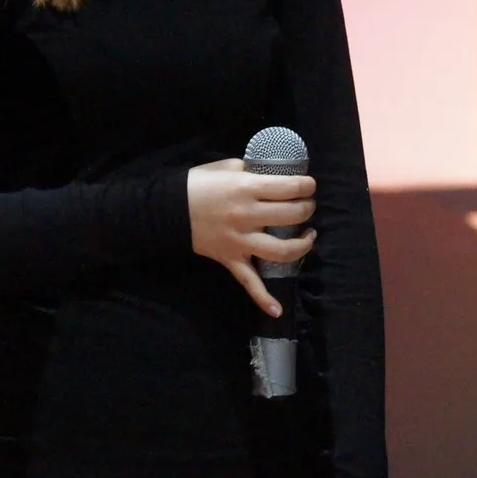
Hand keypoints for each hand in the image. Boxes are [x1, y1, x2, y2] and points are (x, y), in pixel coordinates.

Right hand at [186, 158, 315, 315]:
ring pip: (281, 250)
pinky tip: (277, 311)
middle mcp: (246, 216)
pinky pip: (248, 282)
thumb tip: (275, 175)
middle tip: (308, 206)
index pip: (288, 188)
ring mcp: (239, 241)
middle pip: (291, 216)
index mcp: (246, 188)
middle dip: (307, 209)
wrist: (167, 210)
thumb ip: (252, 170)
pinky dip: (263, 299)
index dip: (306, 186)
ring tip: (309, 236)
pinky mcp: (230, 259)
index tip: (310, 186)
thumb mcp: (227, 166)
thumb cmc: (199, 183)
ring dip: (302, 245)